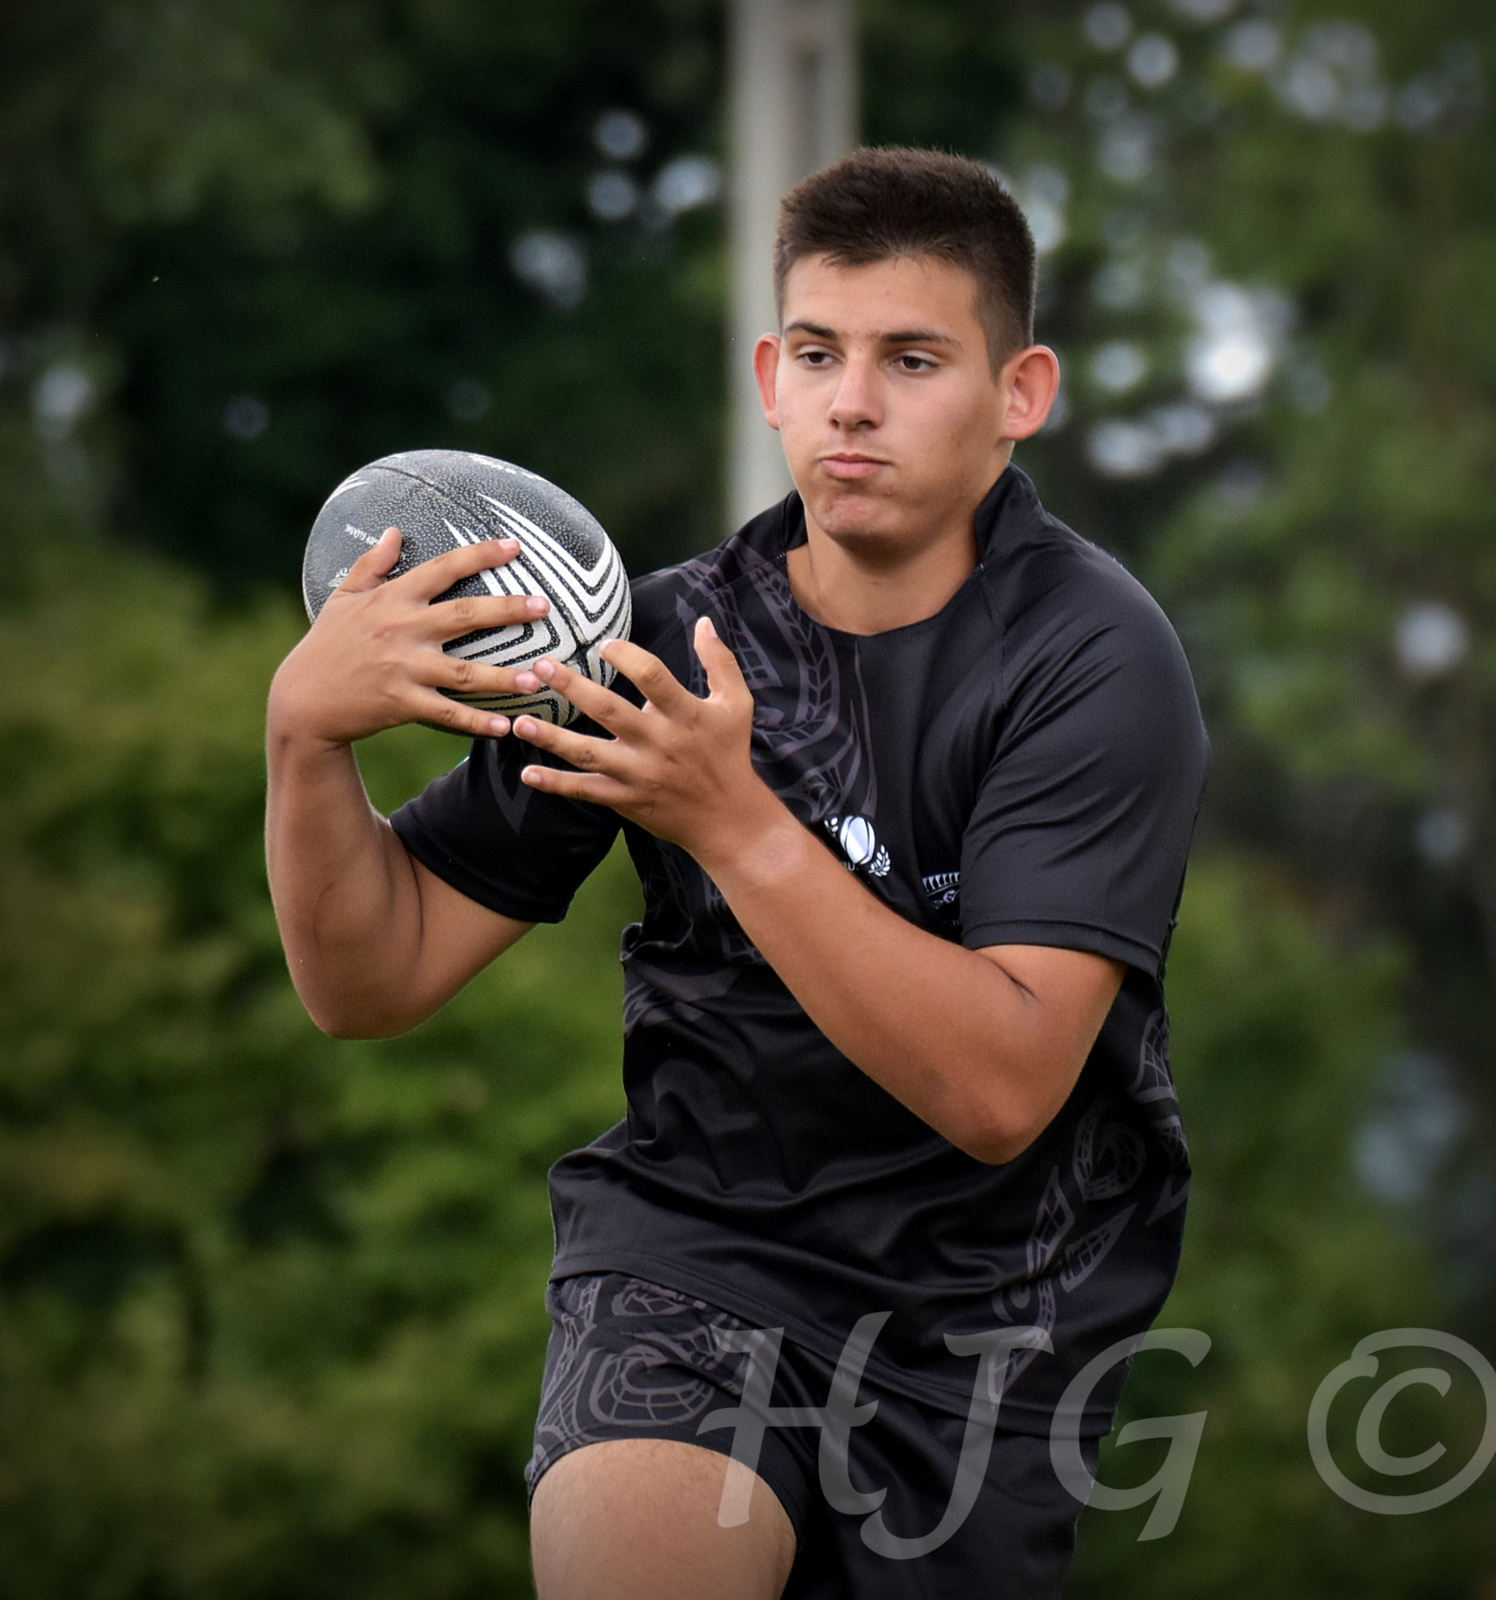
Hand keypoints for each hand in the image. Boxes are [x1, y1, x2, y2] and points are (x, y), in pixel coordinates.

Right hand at [268, 527, 551, 746]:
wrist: (303, 700)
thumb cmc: (327, 646)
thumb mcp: (343, 598)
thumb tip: (395, 531)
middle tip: (543, 606)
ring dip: (502, 676)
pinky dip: (475, 722)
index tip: (514, 546)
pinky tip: (504, 726)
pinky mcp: (402, 703)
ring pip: (464, 671)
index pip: (443, 569)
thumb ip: (372, 564)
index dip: (479, 555)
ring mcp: (403, 668)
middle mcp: (402, 629)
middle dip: (507, 609)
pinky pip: (447, 713)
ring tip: (536, 677)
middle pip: (465, 615)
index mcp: (393, 599)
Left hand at [512, 616, 784, 865]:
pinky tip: (527, 772)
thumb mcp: (737, 703)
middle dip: (573, 687)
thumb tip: (703, 622)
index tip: (604, 645)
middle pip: (609, 711)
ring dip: (552, 737)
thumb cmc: (730, 754)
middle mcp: (659, 743)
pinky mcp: (626, 800)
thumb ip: (720, 661)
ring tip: (520, 721)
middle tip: (541, 666)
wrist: (729, 819)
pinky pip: (585, 791)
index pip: (653, 676)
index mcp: (685, 714)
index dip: (627, 656)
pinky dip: (555, 784)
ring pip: (588, 754)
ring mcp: (639, 774)